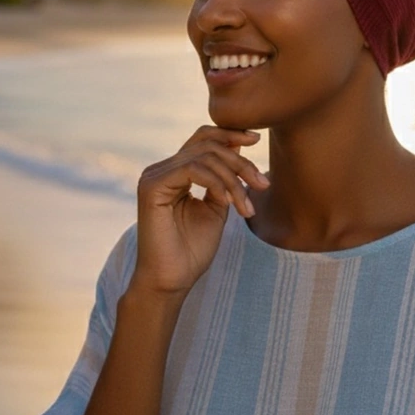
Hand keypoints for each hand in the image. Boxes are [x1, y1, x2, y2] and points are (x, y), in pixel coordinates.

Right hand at [130, 125, 270, 294]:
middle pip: (207, 145)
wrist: (172, 281)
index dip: (230, 134)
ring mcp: (154, 176)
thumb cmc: (193, 250)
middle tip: (262, 185)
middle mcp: (161, 169)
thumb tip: (239, 146)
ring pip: (204, 157)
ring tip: (247, 207)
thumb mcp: (217, 207)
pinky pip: (193, 169)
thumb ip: (224, 179)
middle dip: (241, 162)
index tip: (256, 138)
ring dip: (234, 179)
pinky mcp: (152, 186)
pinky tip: (229, 203)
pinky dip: (218, 183)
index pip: (202, 139)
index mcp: (174, 172)